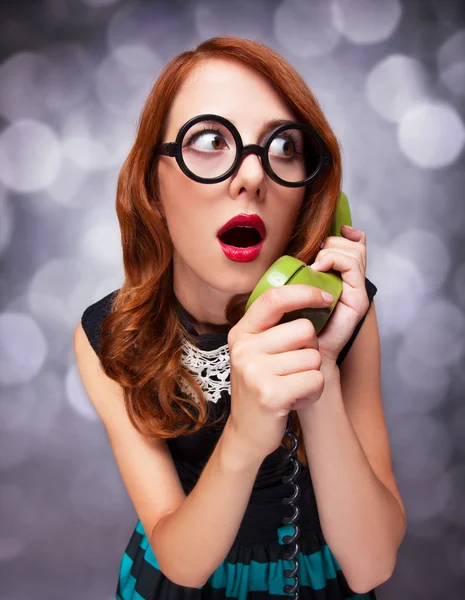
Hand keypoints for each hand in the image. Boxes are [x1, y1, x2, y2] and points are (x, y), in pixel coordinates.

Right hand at [226, 284, 333, 461]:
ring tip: (292, 385)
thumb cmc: (261, 386)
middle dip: (311, 349)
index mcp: (241, 333)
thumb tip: (311, 296)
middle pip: (304, 330)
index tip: (325, 297)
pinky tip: (296, 399)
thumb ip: (273, 327)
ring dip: (312, 373)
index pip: (274, 299)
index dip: (304, 293)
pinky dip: (314, 391)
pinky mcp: (270, 394)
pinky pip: (315, 379)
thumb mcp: (256, 352)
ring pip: (313, 357)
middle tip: (294, 368)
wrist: (247, 432)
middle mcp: (244, 349)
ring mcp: (254, 372)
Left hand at [310, 225, 369, 364]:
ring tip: (316, 266)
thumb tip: (297, 253)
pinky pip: (351, 266)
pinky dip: (334, 260)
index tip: (336, 231)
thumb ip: (301, 271)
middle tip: (316, 258)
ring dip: (331, 251)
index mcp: (341, 277)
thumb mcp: (296, 288)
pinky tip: (319, 269)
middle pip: (356, 245)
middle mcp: (353, 282)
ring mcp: (357, 290)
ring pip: (355, 252)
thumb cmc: (296, 320)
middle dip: (334, 242)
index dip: (348, 234)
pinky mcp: (358, 299)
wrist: (304, 350)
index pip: (356, 245)